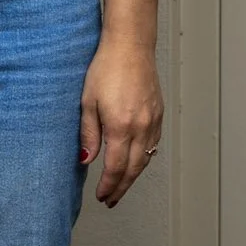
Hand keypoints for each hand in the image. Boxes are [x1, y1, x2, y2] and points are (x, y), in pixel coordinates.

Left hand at [79, 36, 162, 207]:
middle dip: (121, 188)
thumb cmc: (106, 68)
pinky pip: (154, 143)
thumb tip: (87, 160)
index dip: (109, 186)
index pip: (115, 168)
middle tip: (111, 200)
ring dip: (133, 176)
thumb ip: (88, 134)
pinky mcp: (159, 113)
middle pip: (133, 169)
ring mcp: (153, 120)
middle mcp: (141, 127)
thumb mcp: (87, 102)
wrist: (130, 45)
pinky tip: (136, 161)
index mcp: (121, 127)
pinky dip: (144, 158)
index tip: (101, 196)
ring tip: (121, 186)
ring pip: (146, 159)